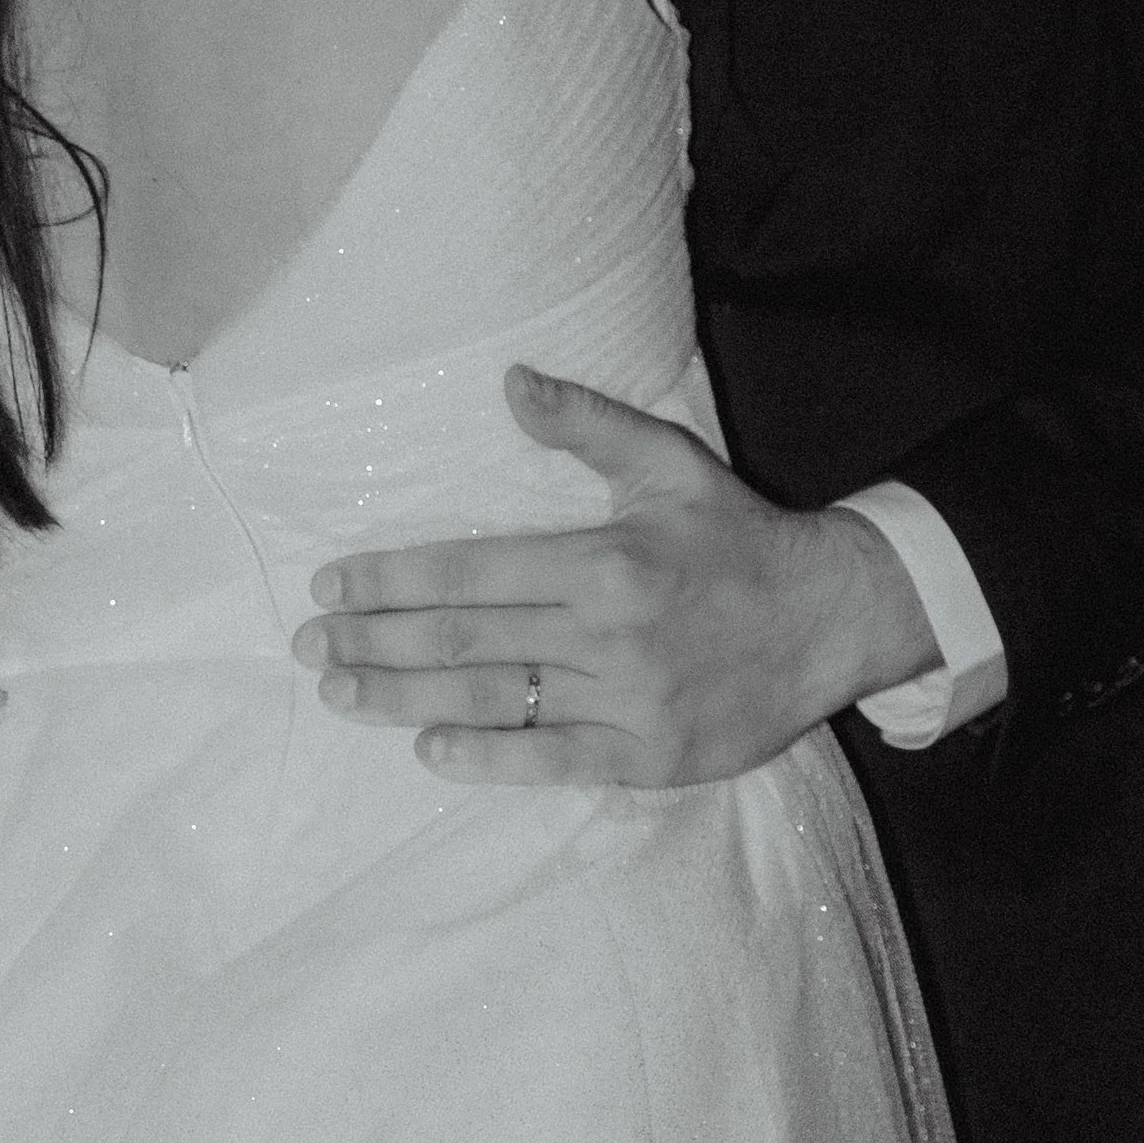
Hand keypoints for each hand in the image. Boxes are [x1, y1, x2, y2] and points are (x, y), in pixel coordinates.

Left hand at [292, 365, 938, 787]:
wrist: (833, 618)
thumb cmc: (738, 537)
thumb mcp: (669, 462)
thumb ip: (586, 424)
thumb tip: (510, 382)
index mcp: (604, 559)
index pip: (469, 570)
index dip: (390, 581)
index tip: (330, 588)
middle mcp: (609, 633)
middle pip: (464, 639)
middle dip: (375, 642)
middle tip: (310, 646)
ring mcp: (629, 700)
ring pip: (495, 700)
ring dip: (405, 699)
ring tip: (341, 693)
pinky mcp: (649, 756)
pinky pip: (552, 760)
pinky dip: (487, 758)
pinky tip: (429, 749)